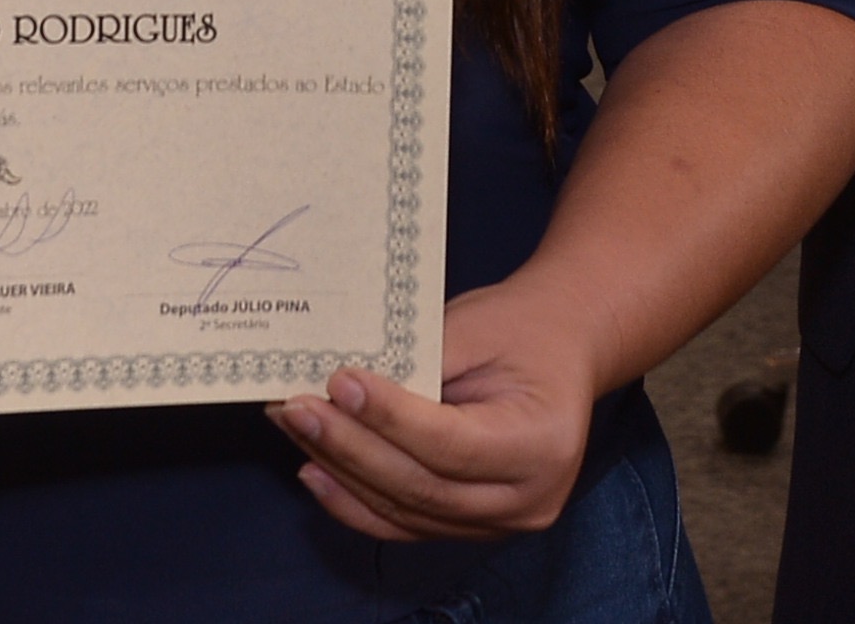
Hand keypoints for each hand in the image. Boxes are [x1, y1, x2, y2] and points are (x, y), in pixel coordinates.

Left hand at [268, 274, 602, 540]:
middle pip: (421, 486)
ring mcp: (501, 522)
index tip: (339, 382)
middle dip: (350, 447)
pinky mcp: (472, 527)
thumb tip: (340, 388)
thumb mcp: (476, 329)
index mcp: (543, 444)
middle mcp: (529, 498)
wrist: (558, 348)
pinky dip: (354, 501)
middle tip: (296, 408)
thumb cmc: (519, 329)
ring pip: (405, 511)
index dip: (389, 418)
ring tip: (296, 428)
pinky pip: (404, 524)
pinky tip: (316, 470)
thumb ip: (416, 365)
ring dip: (341, 471)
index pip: (450, 444)